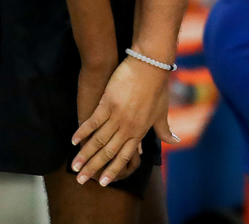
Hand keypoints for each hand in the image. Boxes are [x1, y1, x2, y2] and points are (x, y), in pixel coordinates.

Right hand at [71, 55, 176, 185]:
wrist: (150, 65)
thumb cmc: (157, 88)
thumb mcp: (162, 112)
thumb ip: (164, 130)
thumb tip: (175, 142)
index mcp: (139, 131)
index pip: (124, 156)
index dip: (112, 170)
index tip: (102, 182)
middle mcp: (128, 127)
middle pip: (108, 152)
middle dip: (94, 168)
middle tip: (80, 180)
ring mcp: (117, 116)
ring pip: (98, 140)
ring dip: (85, 154)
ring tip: (74, 166)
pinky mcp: (108, 104)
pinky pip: (93, 122)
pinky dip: (82, 132)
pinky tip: (73, 141)